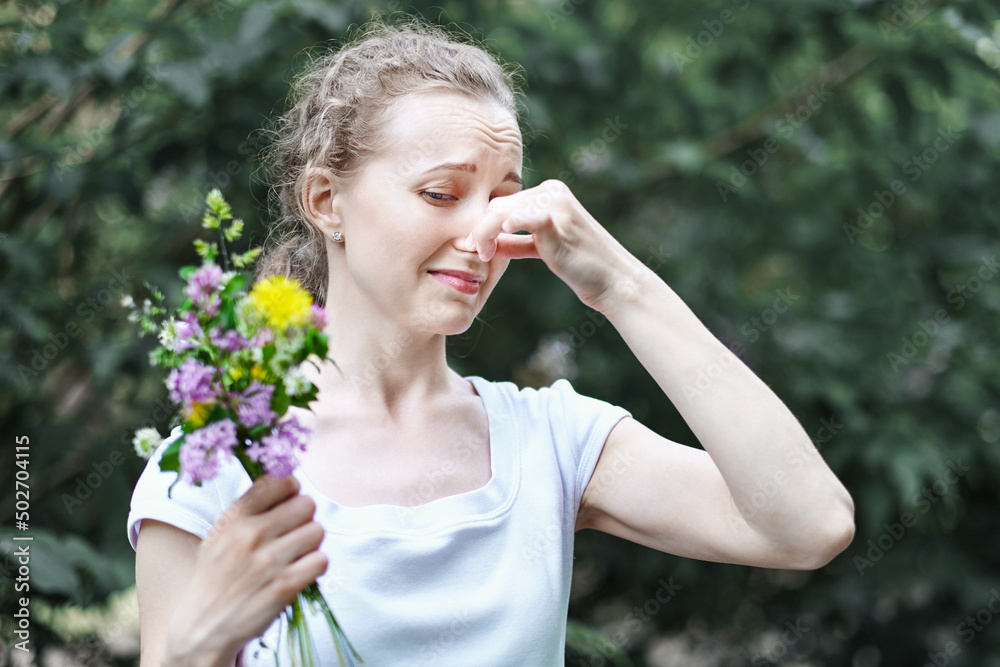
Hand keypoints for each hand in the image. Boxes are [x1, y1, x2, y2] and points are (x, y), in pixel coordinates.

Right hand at [162, 475, 327, 664]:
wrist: (201, 627)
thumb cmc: (216, 576)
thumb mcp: (221, 535)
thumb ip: (251, 509)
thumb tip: (288, 483)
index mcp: (235, 517)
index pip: (282, 481)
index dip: (291, 492)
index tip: (287, 505)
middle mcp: (251, 534)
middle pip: (307, 504)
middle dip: (304, 519)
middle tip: (293, 535)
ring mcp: (268, 561)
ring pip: (317, 531)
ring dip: (311, 544)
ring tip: (295, 555)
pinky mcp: (284, 587)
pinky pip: (320, 560)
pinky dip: (314, 566)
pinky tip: (300, 572)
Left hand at [470, 179, 643, 310]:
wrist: (612, 280)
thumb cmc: (581, 267)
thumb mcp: (544, 249)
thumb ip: (518, 242)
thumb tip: (488, 243)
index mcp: (550, 193)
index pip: (505, 203)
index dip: (484, 225)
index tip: (473, 246)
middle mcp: (551, 191)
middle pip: (499, 205)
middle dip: (480, 228)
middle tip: (473, 251)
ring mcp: (554, 203)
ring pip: (501, 211)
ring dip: (483, 233)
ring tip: (481, 255)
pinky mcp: (554, 219)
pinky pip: (518, 218)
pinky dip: (502, 227)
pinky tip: (494, 240)